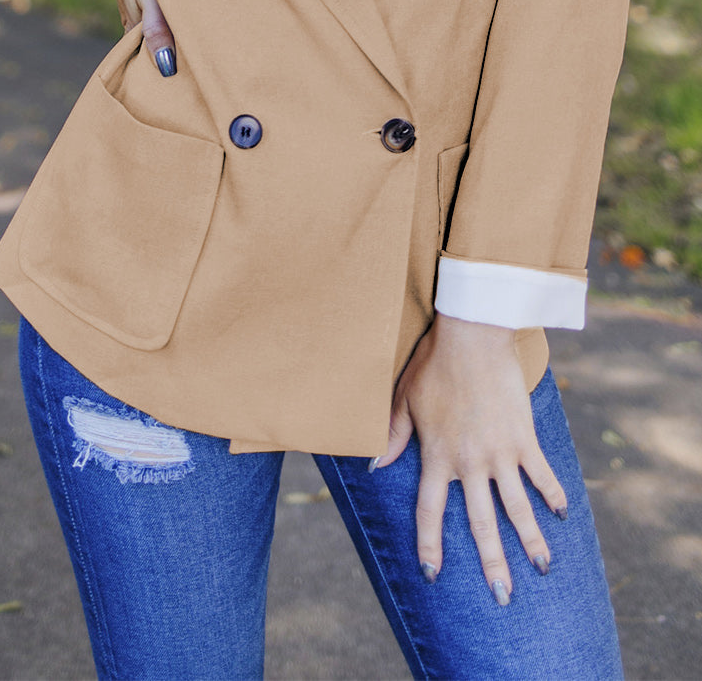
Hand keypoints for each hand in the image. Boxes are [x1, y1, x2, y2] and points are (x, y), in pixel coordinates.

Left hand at [374, 314, 566, 603]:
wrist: (472, 336)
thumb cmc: (433, 365)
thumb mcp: (404, 400)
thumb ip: (392, 436)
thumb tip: (373, 466)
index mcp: (437, 457)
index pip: (430, 512)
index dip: (430, 545)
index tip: (432, 573)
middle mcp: (470, 463)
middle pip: (480, 524)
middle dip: (492, 564)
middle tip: (502, 598)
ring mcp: (500, 453)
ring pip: (517, 508)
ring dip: (530, 542)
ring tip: (542, 568)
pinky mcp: (524, 437)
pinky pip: (541, 474)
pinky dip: (553, 494)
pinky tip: (561, 514)